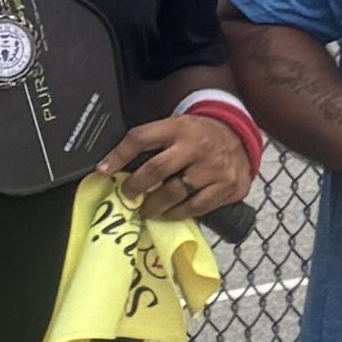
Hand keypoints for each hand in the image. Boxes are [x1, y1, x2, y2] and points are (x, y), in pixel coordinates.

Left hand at [97, 111, 255, 220]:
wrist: (239, 135)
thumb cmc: (197, 135)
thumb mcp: (175, 127)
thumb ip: (150, 143)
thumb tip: (111, 165)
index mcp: (178, 127)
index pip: (141, 138)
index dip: (119, 155)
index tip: (102, 171)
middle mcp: (196, 146)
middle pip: (157, 169)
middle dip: (136, 186)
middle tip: (127, 195)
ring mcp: (214, 168)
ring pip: (176, 193)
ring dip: (156, 205)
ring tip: (147, 209)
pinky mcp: (228, 187)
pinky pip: (197, 206)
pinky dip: (179, 213)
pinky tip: (169, 214)